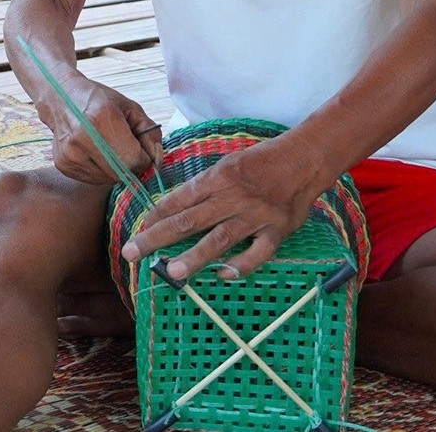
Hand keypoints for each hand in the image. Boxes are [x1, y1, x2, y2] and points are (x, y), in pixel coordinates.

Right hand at [41, 77, 163, 186]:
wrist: (60, 97)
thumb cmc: (99, 101)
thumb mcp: (130, 108)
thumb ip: (149, 133)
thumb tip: (156, 160)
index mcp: (102, 119)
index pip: (133, 160)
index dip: (144, 158)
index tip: (141, 149)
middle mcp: (82, 138)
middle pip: (121, 173)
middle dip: (130, 166)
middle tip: (126, 149)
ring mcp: (70, 153)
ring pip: (108, 180)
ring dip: (115, 170)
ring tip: (108, 148)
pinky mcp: (63, 165)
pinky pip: (93, 179)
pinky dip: (101, 170)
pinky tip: (95, 153)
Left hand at [121, 135, 325, 282]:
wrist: (303, 159)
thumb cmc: (260, 162)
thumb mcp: (227, 165)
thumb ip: (205, 188)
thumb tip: (176, 209)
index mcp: (217, 178)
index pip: (178, 200)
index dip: (155, 217)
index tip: (137, 231)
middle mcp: (232, 196)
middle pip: (189, 220)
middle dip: (157, 238)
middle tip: (132, 253)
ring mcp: (255, 215)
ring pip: (219, 239)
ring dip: (194, 256)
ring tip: (171, 271)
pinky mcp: (277, 230)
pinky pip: (258, 252)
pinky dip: (241, 264)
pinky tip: (223, 275)